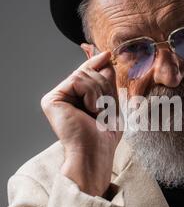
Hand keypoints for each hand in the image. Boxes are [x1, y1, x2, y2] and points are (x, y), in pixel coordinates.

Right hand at [41, 49, 121, 195]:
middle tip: (104, 109)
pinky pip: (77, 80)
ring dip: (99, 93)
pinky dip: (91, 95)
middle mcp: (63, 96)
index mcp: (75, 98)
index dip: (97, 63)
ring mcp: (56, 98)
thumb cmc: (104, 134)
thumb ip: (105, 79)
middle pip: (87, 71)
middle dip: (104, 86)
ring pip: (83, 74)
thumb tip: (104, 55)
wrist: (95, 152)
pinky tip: (89, 111)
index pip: (87, 73)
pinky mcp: (51, 100)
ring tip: (97, 113)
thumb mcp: (110, 101)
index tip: (108, 54)